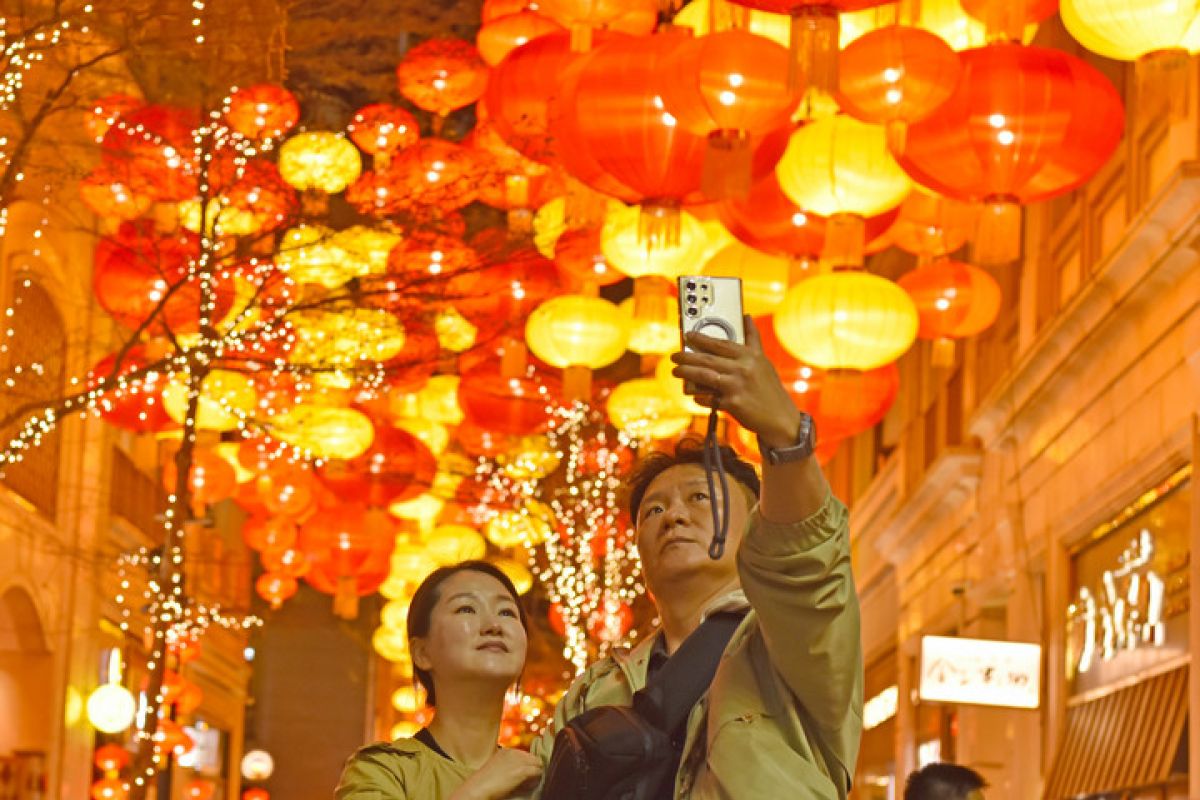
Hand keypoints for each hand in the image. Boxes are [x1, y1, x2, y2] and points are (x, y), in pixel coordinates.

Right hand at [449, 748, 542, 799]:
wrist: (478, 787)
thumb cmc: (485, 781)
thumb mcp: (497, 767)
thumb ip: (508, 764)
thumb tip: (520, 771)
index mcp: (507, 751)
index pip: (525, 755)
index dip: (527, 764)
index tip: (527, 772)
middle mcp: (514, 753)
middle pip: (533, 758)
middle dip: (533, 767)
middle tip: (532, 777)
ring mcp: (519, 761)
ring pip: (538, 763)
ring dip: (536, 772)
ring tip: (533, 781)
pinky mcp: (522, 771)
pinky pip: (537, 771)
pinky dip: (537, 777)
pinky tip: (533, 783)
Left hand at [670, 315, 802, 448]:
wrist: (780, 417)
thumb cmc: (769, 388)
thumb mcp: (763, 360)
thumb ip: (753, 339)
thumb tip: (747, 316)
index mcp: (749, 356)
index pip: (720, 343)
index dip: (701, 339)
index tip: (688, 335)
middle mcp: (743, 368)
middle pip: (707, 359)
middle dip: (687, 357)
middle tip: (675, 356)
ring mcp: (737, 386)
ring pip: (704, 376)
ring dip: (686, 373)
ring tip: (676, 371)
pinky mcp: (732, 403)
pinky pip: (708, 398)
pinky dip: (699, 397)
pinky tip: (694, 395)